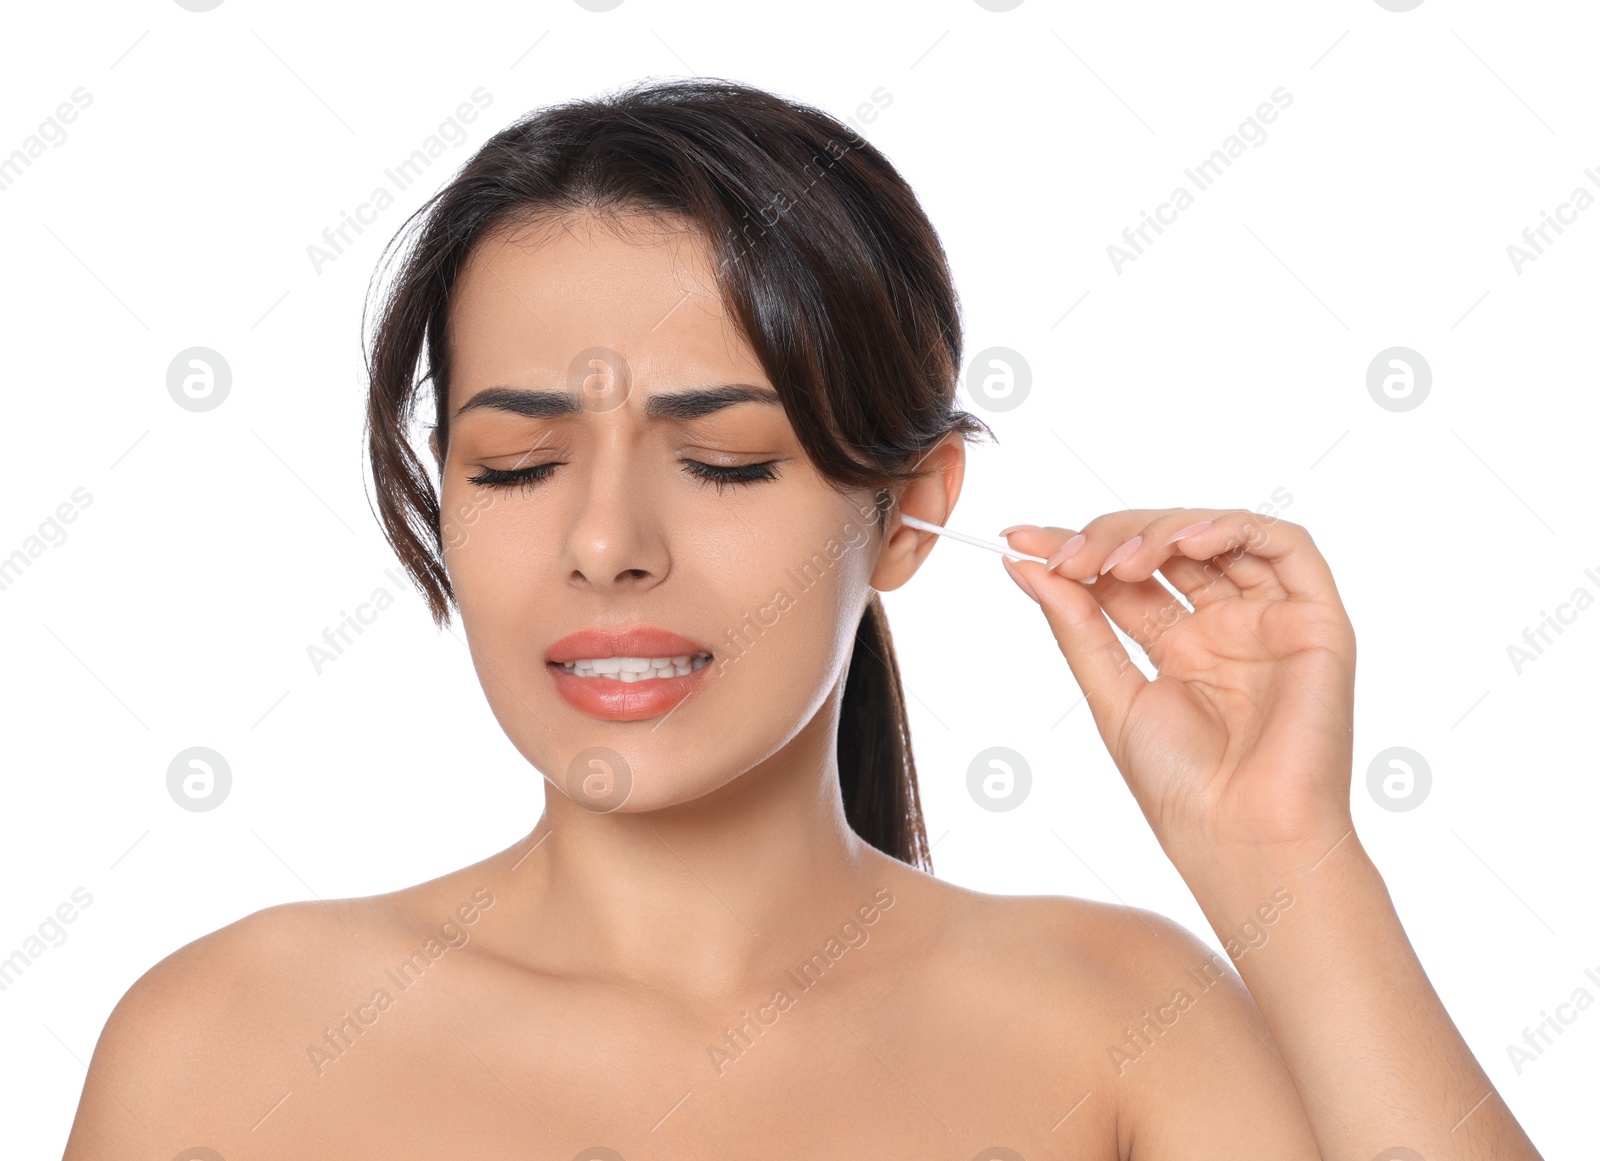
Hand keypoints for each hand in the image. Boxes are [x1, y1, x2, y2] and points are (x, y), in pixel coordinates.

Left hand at [1000, 509, 1356, 871]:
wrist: (1242, 840)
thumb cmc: (1183, 789)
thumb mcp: (1111, 695)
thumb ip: (1076, 626)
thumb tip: (1024, 564)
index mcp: (1177, 645)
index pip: (1123, 575)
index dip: (1073, 548)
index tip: (1018, 539)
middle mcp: (1223, 626)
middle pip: (1166, 546)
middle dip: (1110, 536)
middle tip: (1065, 555)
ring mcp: (1269, 620)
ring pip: (1220, 534)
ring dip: (1163, 530)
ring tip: (1119, 561)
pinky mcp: (1317, 621)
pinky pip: (1288, 547)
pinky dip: (1234, 527)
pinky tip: (1187, 544)